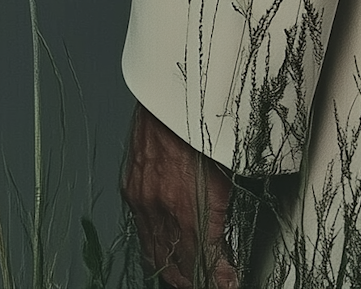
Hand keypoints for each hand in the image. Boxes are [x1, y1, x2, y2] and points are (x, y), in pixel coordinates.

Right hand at [121, 100, 235, 287]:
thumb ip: (224, 205)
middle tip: (212, 281)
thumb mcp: (228, 164)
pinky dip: (155, 248)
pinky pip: (143, 231)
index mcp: (188, 201)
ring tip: (189, 279)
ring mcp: (143, 198)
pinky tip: (165, 255)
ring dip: (174, 270)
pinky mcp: (133, 188)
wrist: (171, 91)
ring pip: (156, 252)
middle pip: (177, 263)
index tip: (228, 282)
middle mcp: (161, 205)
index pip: (202, 259)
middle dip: (194, 279)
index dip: (216, 276)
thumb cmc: (203, 118)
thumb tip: (228, 235)